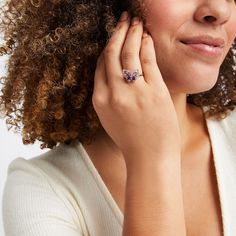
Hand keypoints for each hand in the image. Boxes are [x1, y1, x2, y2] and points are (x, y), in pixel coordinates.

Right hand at [92, 12, 180, 162]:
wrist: (149, 158)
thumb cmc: (131, 140)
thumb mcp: (110, 119)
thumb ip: (108, 96)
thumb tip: (113, 72)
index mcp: (100, 100)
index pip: (100, 66)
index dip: (106, 48)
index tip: (113, 38)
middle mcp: (113, 93)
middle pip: (111, 54)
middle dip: (117, 33)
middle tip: (123, 20)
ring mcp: (134, 91)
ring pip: (129, 53)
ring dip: (132, 33)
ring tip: (136, 22)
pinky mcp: (154, 91)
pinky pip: (148, 61)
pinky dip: (147, 45)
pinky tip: (147, 36)